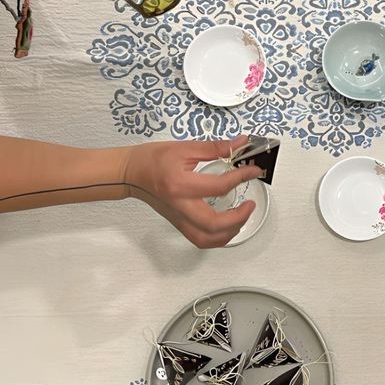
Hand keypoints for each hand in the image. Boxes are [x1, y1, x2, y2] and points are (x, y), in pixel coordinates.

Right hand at [123, 139, 261, 249]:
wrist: (131, 173)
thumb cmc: (151, 159)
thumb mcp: (184, 148)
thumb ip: (215, 148)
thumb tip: (238, 145)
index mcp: (180, 184)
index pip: (218, 186)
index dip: (241, 177)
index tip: (253, 171)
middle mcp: (180, 205)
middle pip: (213, 224)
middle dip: (238, 217)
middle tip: (250, 204)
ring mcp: (178, 217)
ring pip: (206, 239)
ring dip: (229, 232)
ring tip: (241, 217)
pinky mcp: (178, 223)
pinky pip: (200, 239)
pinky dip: (217, 238)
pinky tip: (227, 227)